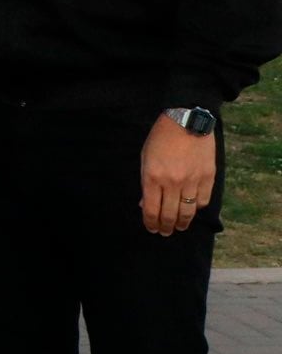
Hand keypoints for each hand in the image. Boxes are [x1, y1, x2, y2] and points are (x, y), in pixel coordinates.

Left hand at [140, 113, 215, 235]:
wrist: (187, 121)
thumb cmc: (161, 138)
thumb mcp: (145, 158)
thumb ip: (146, 182)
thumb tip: (146, 204)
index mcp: (153, 177)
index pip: (151, 209)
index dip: (150, 223)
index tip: (151, 229)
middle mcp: (172, 182)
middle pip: (169, 214)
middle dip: (166, 227)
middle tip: (165, 232)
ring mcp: (192, 181)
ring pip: (187, 212)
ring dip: (182, 223)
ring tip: (178, 227)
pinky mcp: (208, 178)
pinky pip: (202, 201)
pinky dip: (196, 209)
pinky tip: (191, 211)